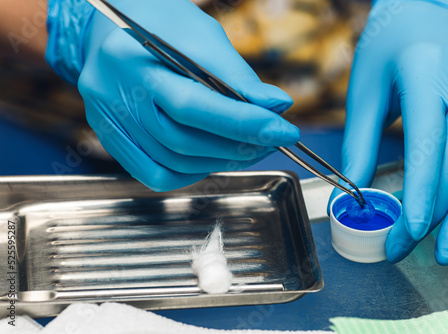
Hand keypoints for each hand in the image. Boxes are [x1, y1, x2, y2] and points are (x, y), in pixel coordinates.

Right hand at [45, 0, 298, 190]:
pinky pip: (155, 174)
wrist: (108, 26)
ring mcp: (107, 121)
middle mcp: (112, 94)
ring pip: (173, 161)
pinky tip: (213, 158)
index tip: (284, 131)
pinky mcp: (112, 138)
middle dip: (238, 145)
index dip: (242, 123)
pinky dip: (192, 173)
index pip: (193, 105)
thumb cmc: (159, 24)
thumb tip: (276, 106)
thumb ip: (235, 75)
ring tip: (250, 148)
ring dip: (222, 160)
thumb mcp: (200, 35)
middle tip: (272, 140)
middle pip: (183, 140)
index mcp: (132, 59)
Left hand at [329, 0, 447, 264]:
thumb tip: (353, 190)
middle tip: (416, 248)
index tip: (410, 227)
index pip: (429, 140)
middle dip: (440, 209)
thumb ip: (360, 141)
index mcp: (424, 75)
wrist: (426, 12)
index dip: (422, 187)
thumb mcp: (364, 89)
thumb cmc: (386, 49)